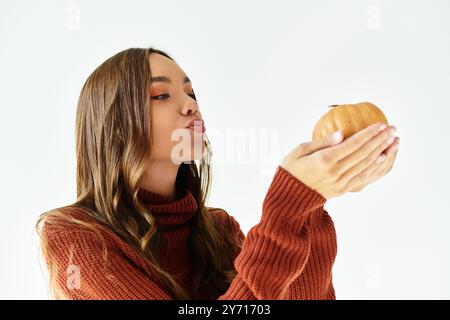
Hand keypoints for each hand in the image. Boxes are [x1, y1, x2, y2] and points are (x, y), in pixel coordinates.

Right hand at [280, 122, 397, 199]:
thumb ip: (321, 142)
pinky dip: (374, 167)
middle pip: (363, 153)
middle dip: (380, 140)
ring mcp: (341, 182)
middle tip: (392, 129)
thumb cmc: (291, 169)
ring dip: (382, 152)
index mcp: (324, 160)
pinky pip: (363, 177)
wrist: (289, 197)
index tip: (381, 124)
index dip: (369, 134)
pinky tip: (382, 158)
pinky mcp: (343, 190)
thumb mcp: (299, 151)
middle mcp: (335, 172)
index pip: (353, 144)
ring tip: (393, 141)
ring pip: (366, 165)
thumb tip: (341, 134)